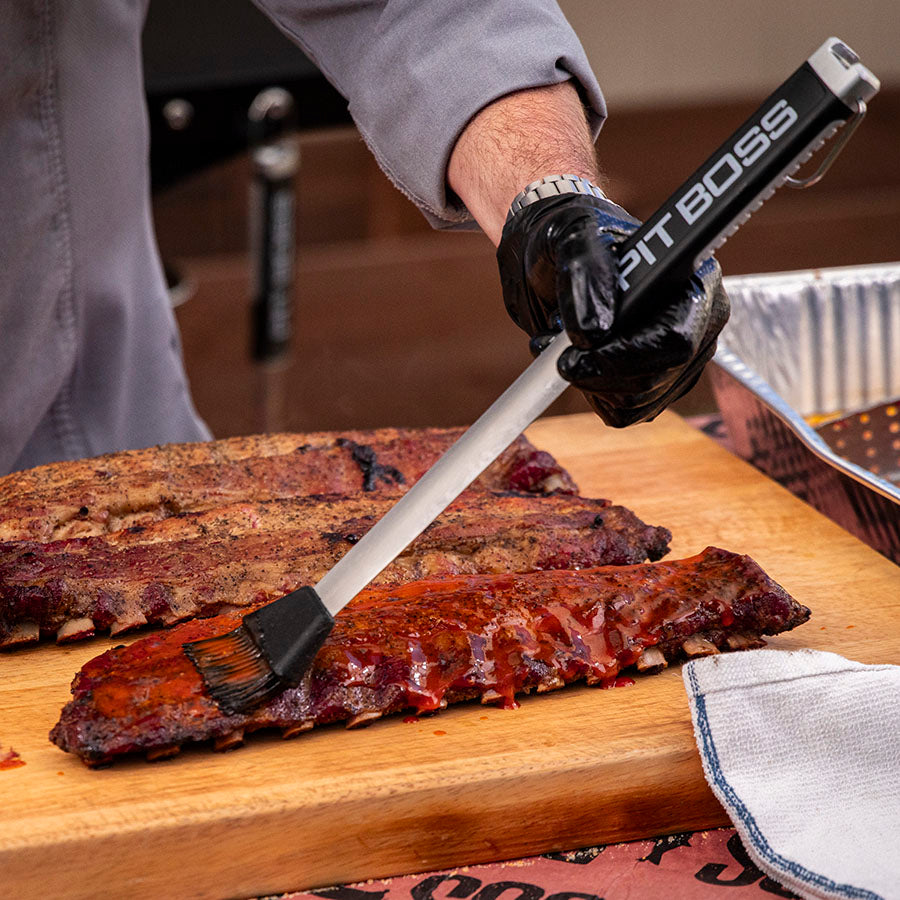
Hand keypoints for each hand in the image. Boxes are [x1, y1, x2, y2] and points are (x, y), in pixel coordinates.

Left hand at [497, 193, 729, 426]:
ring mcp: (683, 359)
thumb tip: (593, 331)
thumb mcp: (569, 239)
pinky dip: (591, 394)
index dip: (625, 355)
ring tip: (562, 345)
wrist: (553, 259)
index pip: (675, 339)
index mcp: (694, 281)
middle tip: (556, 350)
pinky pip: (626, 412)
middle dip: (598, 372)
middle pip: (658, 378)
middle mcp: (699, 322)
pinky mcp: (658, 384)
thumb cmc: (569, 238)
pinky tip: (578, 361)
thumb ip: (585, 275)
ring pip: (639, 402)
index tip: (576, 351)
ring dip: (587, 382)